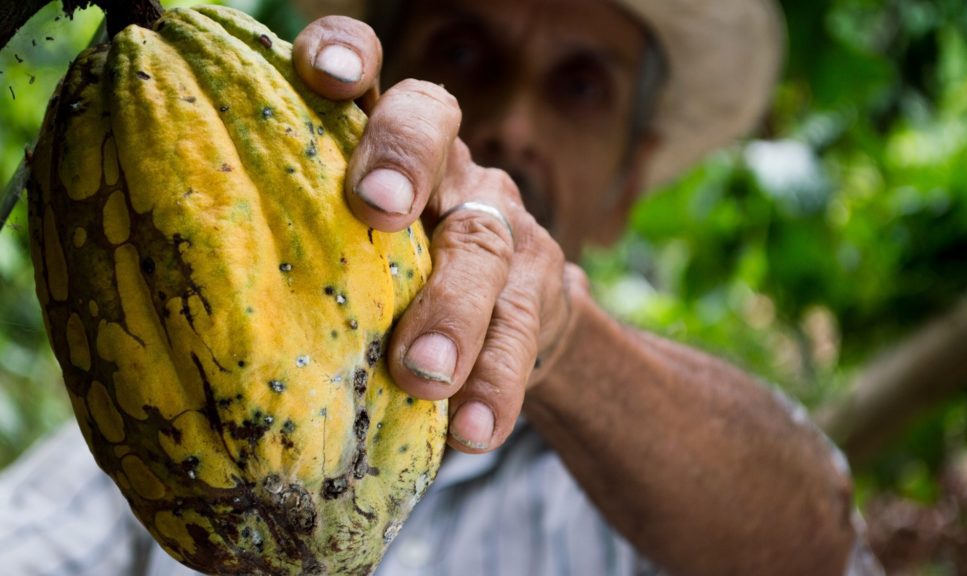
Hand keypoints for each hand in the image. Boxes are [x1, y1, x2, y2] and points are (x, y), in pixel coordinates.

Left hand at [294, 17, 581, 452]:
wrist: (509, 323)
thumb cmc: (390, 286)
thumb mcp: (346, 252)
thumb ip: (296, 245)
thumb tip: (171, 299)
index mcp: (381, 144)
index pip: (367, 69)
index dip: (348, 54)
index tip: (320, 74)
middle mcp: (445, 165)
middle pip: (433, 126)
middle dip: (404, 159)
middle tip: (376, 209)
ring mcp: (499, 221)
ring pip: (484, 242)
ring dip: (453, 309)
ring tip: (424, 375)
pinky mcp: (538, 288)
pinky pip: (521, 332)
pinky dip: (496, 384)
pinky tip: (474, 433)